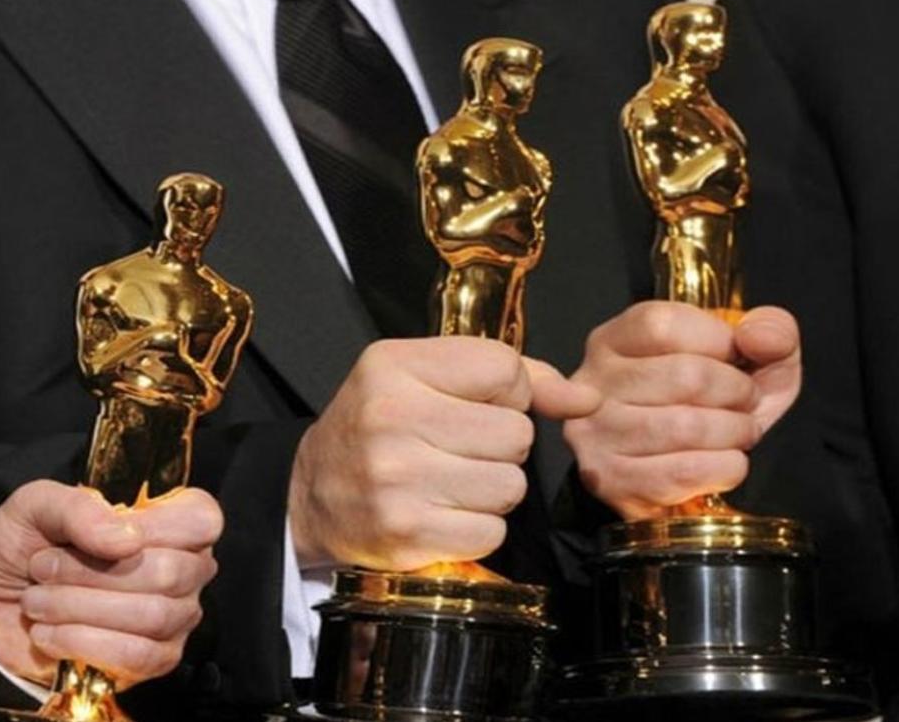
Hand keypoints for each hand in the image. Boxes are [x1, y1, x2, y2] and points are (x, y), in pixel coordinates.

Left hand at [0, 483, 221, 687]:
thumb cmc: (22, 544)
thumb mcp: (36, 506)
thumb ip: (79, 508)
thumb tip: (127, 541)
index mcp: (168, 521)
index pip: (200, 520)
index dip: (156, 527)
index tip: (99, 534)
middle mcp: (183, 567)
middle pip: (171, 572)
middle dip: (92, 571)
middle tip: (41, 567)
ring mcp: (174, 616)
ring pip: (153, 615)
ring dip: (79, 607)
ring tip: (36, 601)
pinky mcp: (154, 659)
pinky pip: (139, 655)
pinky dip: (84, 643)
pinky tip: (48, 634)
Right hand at [288, 337, 600, 571]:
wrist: (309, 496)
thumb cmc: (378, 427)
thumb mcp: (423, 377)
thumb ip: (509, 375)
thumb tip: (589, 399)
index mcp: (393, 366)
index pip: (505, 369)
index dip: (507, 393)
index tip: (474, 405)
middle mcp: (391, 417)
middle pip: (515, 433)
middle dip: (500, 446)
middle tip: (457, 450)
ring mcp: (397, 479)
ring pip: (511, 486)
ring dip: (493, 490)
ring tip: (450, 483)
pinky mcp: (407, 533)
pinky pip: (492, 532)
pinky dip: (477, 528)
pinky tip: (442, 515)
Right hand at [564, 302, 800, 518]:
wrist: (682, 481)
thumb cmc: (708, 409)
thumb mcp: (746, 360)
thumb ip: (768, 332)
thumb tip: (759, 337)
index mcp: (614, 340)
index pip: (664, 325)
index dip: (718, 342)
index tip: (734, 358)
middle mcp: (593, 382)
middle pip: (685, 376)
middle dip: (738, 394)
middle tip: (743, 406)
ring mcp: (595, 433)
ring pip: (688, 427)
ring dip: (735, 434)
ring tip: (735, 434)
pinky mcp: (609, 480)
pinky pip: (687, 471)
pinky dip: (725, 469)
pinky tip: (720, 463)